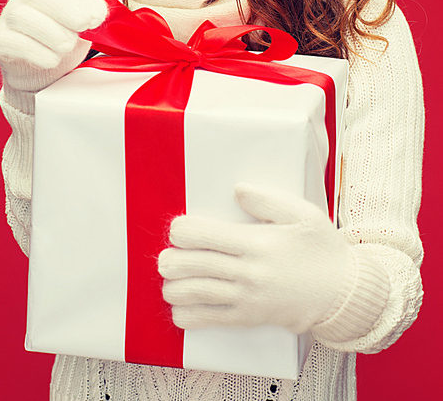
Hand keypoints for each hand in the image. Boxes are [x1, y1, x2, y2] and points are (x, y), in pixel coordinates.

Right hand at [0, 0, 106, 89]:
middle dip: (66, 10)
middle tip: (84, 26)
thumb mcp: (84, 27)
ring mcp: (9, 20)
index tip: (100, 16)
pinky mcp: (1, 43)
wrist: (39, 74)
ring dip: (51, 32)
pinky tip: (53, 60)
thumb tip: (116, 1)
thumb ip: (97, 13)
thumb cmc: (64, 43)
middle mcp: (25, 0)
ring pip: (23, 17)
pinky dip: (36, 52)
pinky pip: (13, 43)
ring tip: (68, 45)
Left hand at [158, 183, 353, 334]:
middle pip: (193, 265)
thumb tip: (237, 190)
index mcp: (257, 242)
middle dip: (170, 261)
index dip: (183, 231)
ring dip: (174, 287)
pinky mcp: (249, 319)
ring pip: (196, 293)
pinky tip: (179, 307)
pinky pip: (210, 319)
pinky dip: (188, 315)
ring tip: (169, 280)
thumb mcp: (303, 215)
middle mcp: (248, 272)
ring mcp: (247, 298)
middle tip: (165, 257)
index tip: (177, 229)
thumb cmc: (322, 250)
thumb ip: (268, 200)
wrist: (343, 295)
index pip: (205, 235)